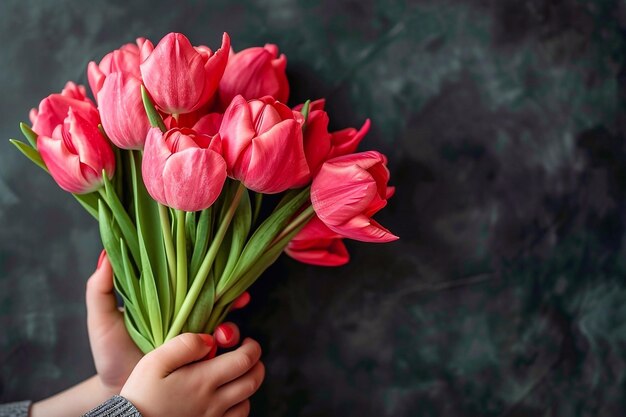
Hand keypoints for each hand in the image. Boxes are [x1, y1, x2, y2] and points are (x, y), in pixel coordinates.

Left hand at [86, 250, 249, 394]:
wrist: (119, 390)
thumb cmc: (110, 354)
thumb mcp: (103, 321)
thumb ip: (100, 290)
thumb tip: (105, 254)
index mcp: (167, 303)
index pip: (195, 282)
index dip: (213, 274)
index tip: (225, 272)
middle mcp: (187, 318)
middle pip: (217, 302)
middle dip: (231, 300)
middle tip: (235, 304)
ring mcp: (196, 340)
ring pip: (225, 326)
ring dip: (231, 328)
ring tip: (222, 337)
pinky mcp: (201, 360)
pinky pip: (223, 351)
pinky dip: (232, 347)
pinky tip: (228, 348)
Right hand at [121, 334, 264, 416]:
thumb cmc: (140, 394)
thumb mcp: (155, 361)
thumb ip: (185, 345)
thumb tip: (210, 339)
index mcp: (204, 380)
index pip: (245, 360)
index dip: (252, 347)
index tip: (245, 341)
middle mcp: (214, 402)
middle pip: (253, 381)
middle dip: (256, 364)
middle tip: (247, 355)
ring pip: (247, 403)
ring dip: (246, 386)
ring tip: (234, 377)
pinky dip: (238, 408)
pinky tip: (225, 401)